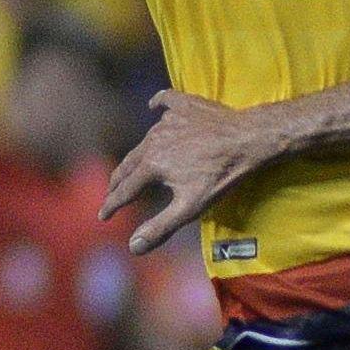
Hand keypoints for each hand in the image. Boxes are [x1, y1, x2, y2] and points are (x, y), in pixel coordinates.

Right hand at [103, 89, 291, 255]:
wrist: (247, 139)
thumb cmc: (220, 176)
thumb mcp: (189, 208)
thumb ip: (159, 227)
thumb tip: (133, 247)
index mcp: (151, 165)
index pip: (124, 190)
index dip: (111, 205)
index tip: (102, 216)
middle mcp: (152, 140)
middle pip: (129, 164)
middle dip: (118, 181)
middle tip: (112, 193)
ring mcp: (168, 120)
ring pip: (146, 139)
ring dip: (137, 153)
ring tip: (134, 163)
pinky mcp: (184, 105)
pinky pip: (165, 102)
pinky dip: (158, 106)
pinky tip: (153, 107)